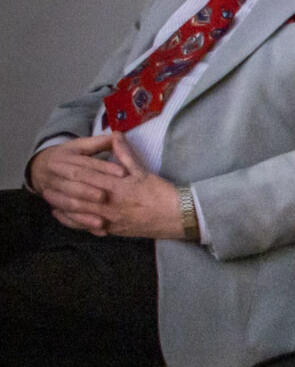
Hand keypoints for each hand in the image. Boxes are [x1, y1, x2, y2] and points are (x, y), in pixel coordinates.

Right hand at [29, 136, 127, 226]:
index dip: (104, 168)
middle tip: (107, 197)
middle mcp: (56, 175)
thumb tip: (118, 134)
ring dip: (84, 211)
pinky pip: (67, 217)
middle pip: (74, 183)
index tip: (123, 173)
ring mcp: (53, 191)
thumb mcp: (81, 146)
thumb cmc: (69, 156)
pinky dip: (80, 224)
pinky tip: (98, 229)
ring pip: (67, 202)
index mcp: (64, 158)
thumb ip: (99, 142)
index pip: (85, 163)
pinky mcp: (57, 205)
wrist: (41, 168)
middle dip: (89, 190)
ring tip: (102, 220)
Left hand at [46, 134, 183, 239]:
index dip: (69, 172)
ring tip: (50, 202)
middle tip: (45, 187)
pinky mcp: (113, 230)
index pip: (88, 178)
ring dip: (63, 208)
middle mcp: (111, 205)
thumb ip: (124, 155)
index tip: (55, 167)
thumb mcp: (143, 171)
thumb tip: (115, 136)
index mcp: (117, 187)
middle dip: (61, 193)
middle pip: (78, 198)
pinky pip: (88, 227)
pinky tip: (65, 217)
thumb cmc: (161, 192)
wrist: (178, 216)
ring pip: (80, 214)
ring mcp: (111, 219)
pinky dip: (74, 222)